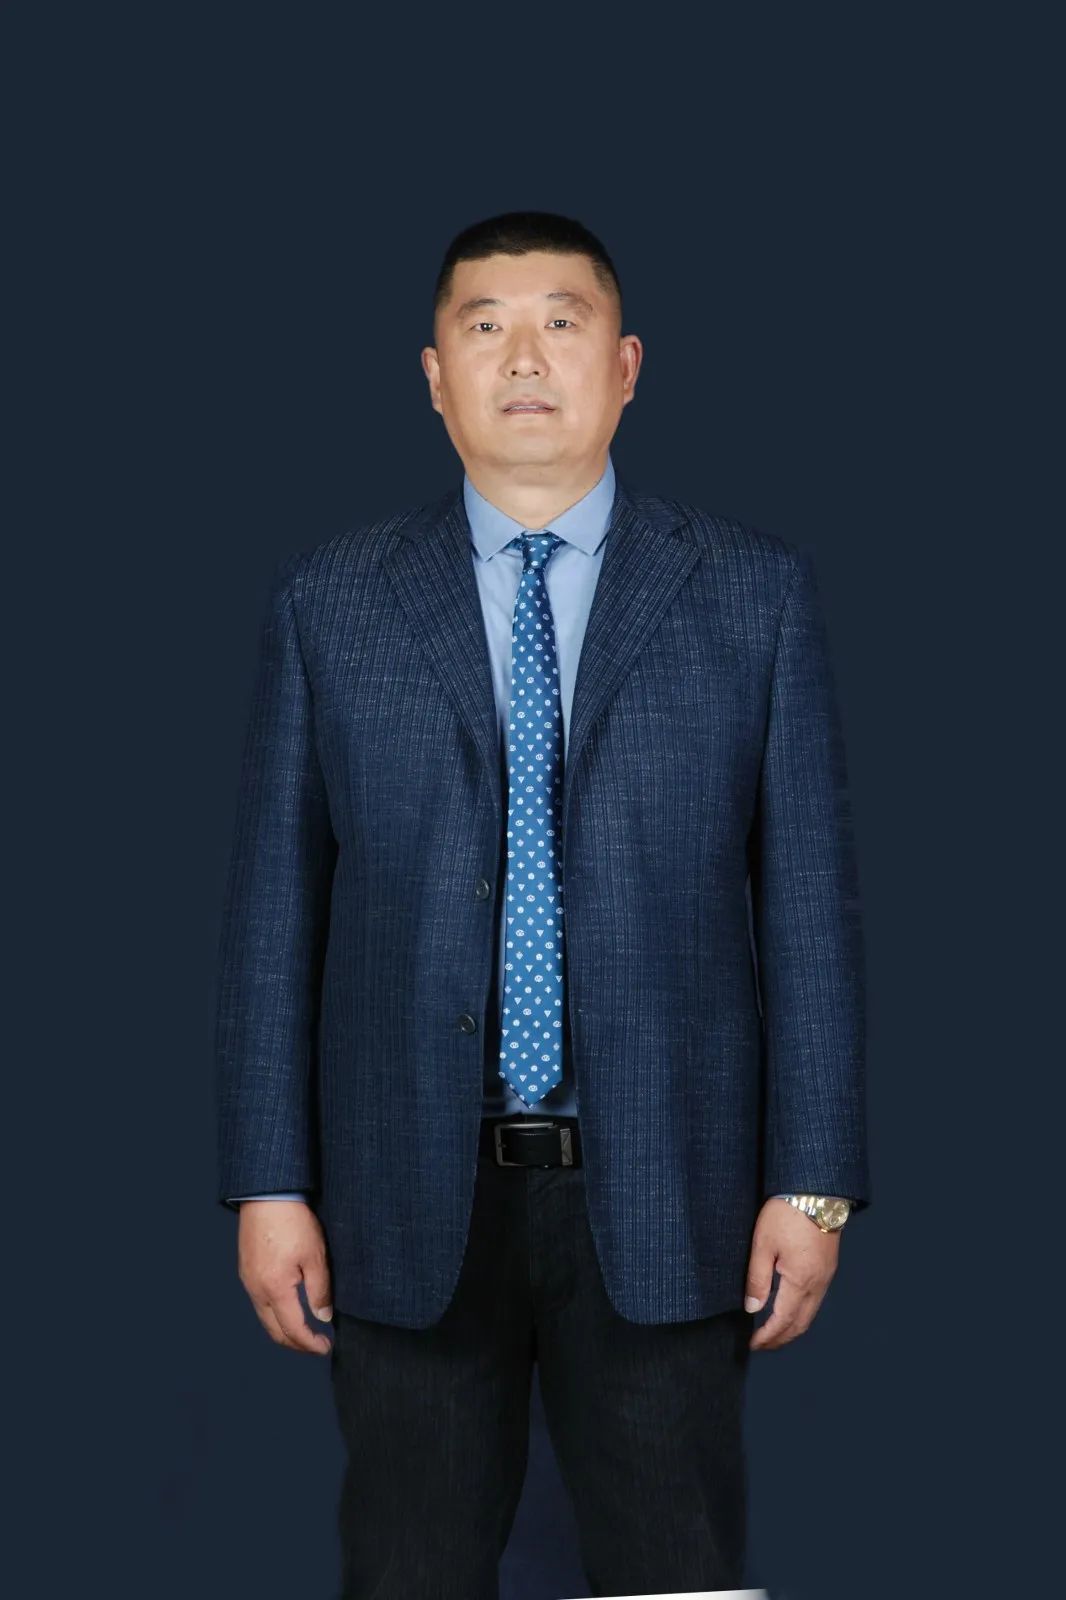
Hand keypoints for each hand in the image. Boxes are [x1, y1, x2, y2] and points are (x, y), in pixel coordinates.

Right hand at [237, 1200, 333, 1355]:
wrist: (267, 1195)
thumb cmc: (293, 1221)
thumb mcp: (316, 1256)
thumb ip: (319, 1290)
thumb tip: (323, 1317)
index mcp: (275, 1289)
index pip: (293, 1330)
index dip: (310, 1344)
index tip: (326, 1347)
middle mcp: (256, 1290)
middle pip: (274, 1331)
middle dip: (296, 1344)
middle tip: (316, 1346)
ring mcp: (248, 1281)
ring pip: (265, 1319)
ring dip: (284, 1330)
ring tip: (305, 1330)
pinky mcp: (246, 1271)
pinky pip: (259, 1303)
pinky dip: (274, 1314)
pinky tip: (288, 1308)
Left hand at [744, 1197, 839, 1350]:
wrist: (816, 1191)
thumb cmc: (787, 1213)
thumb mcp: (763, 1244)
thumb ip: (757, 1279)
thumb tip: (751, 1309)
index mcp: (800, 1281)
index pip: (783, 1321)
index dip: (767, 1337)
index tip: (752, 1344)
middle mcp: (817, 1284)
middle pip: (800, 1325)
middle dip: (780, 1339)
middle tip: (761, 1345)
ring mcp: (825, 1276)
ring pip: (810, 1314)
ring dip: (792, 1328)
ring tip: (772, 1332)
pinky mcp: (828, 1267)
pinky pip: (815, 1301)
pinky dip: (801, 1313)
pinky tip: (788, 1309)